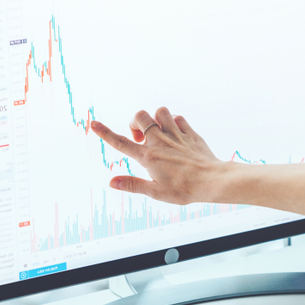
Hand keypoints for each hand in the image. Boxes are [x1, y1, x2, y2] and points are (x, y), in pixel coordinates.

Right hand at [90, 106, 225, 203]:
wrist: (212, 181)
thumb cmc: (184, 190)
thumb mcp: (156, 192)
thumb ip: (133, 185)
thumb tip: (111, 182)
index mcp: (148, 157)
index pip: (121, 143)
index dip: (105, 133)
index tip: (93, 123)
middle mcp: (160, 142)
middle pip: (139, 116)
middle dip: (135, 121)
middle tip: (141, 137)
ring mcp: (175, 135)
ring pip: (160, 111)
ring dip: (155, 119)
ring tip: (158, 133)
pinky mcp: (189, 133)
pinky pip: (178, 118)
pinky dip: (173, 122)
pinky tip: (175, 134)